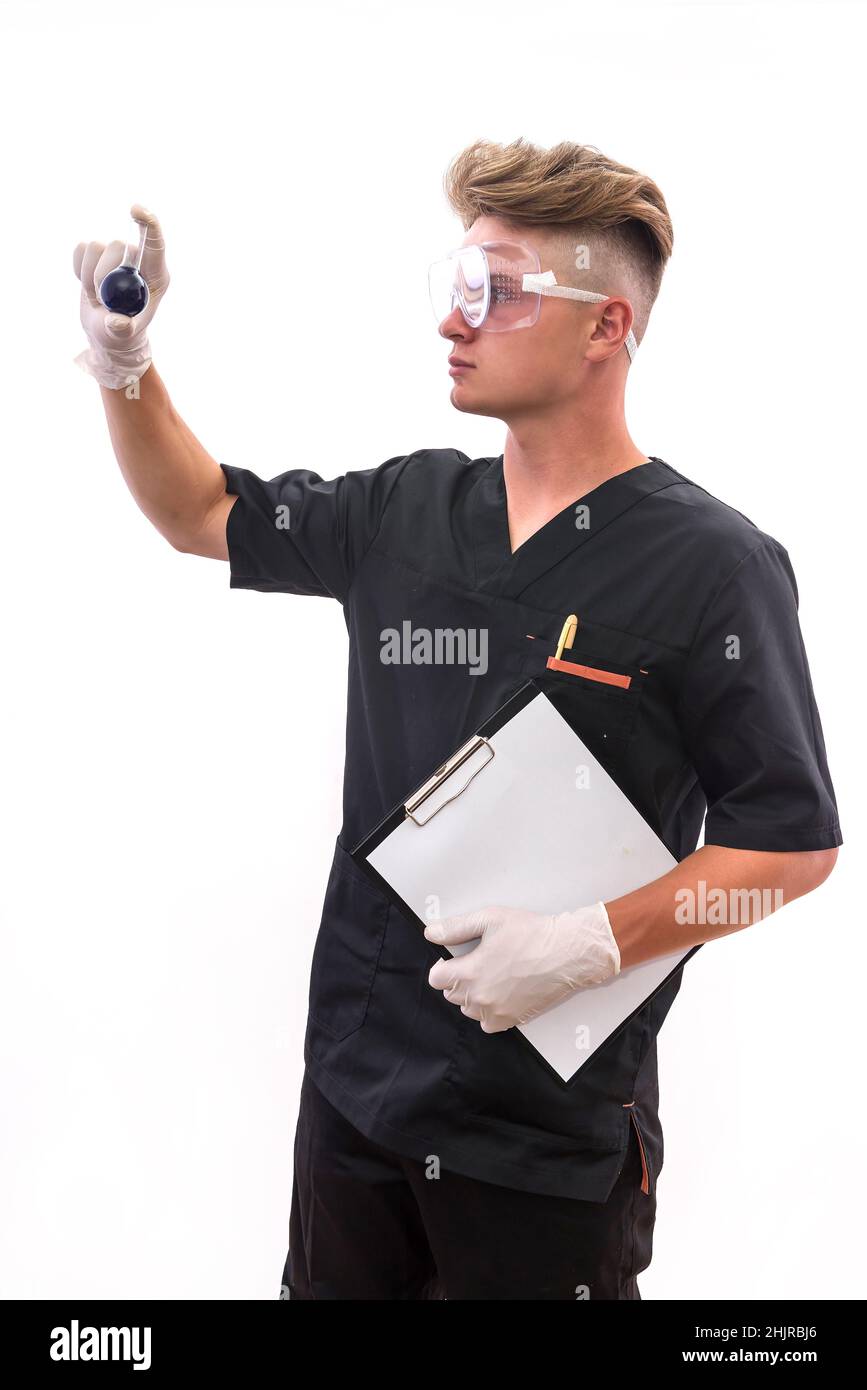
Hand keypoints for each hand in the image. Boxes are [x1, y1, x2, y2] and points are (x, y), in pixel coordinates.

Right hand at [72, 204, 169, 388]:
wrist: (105, 330)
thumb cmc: (121, 334)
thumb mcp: (123, 336)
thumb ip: (122, 329)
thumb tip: (117, 322)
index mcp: (155, 275)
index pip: (155, 244)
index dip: (148, 224)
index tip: (135, 211)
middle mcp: (137, 260)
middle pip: (117, 246)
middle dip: (103, 274)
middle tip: (103, 301)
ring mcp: (116, 255)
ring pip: (95, 247)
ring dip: (89, 276)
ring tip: (97, 296)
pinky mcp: (96, 254)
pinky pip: (80, 249)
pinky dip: (78, 269)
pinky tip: (88, 284)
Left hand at [424, 902, 619, 1032]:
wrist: (567, 953)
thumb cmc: (532, 934)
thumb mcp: (490, 920)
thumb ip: (456, 928)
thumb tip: (431, 933)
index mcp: (470, 972)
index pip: (436, 979)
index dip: (442, 966)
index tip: (453, 959)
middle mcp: (480, 997)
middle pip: (451, 994)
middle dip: (458, 978)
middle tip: (477, 961)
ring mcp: (496, 1011)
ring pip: (468, 1009)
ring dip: (472, 995)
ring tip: (490, 975)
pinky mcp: (511, 1020)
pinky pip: (486, 1023)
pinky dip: (488, 1011)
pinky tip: (499, 993)